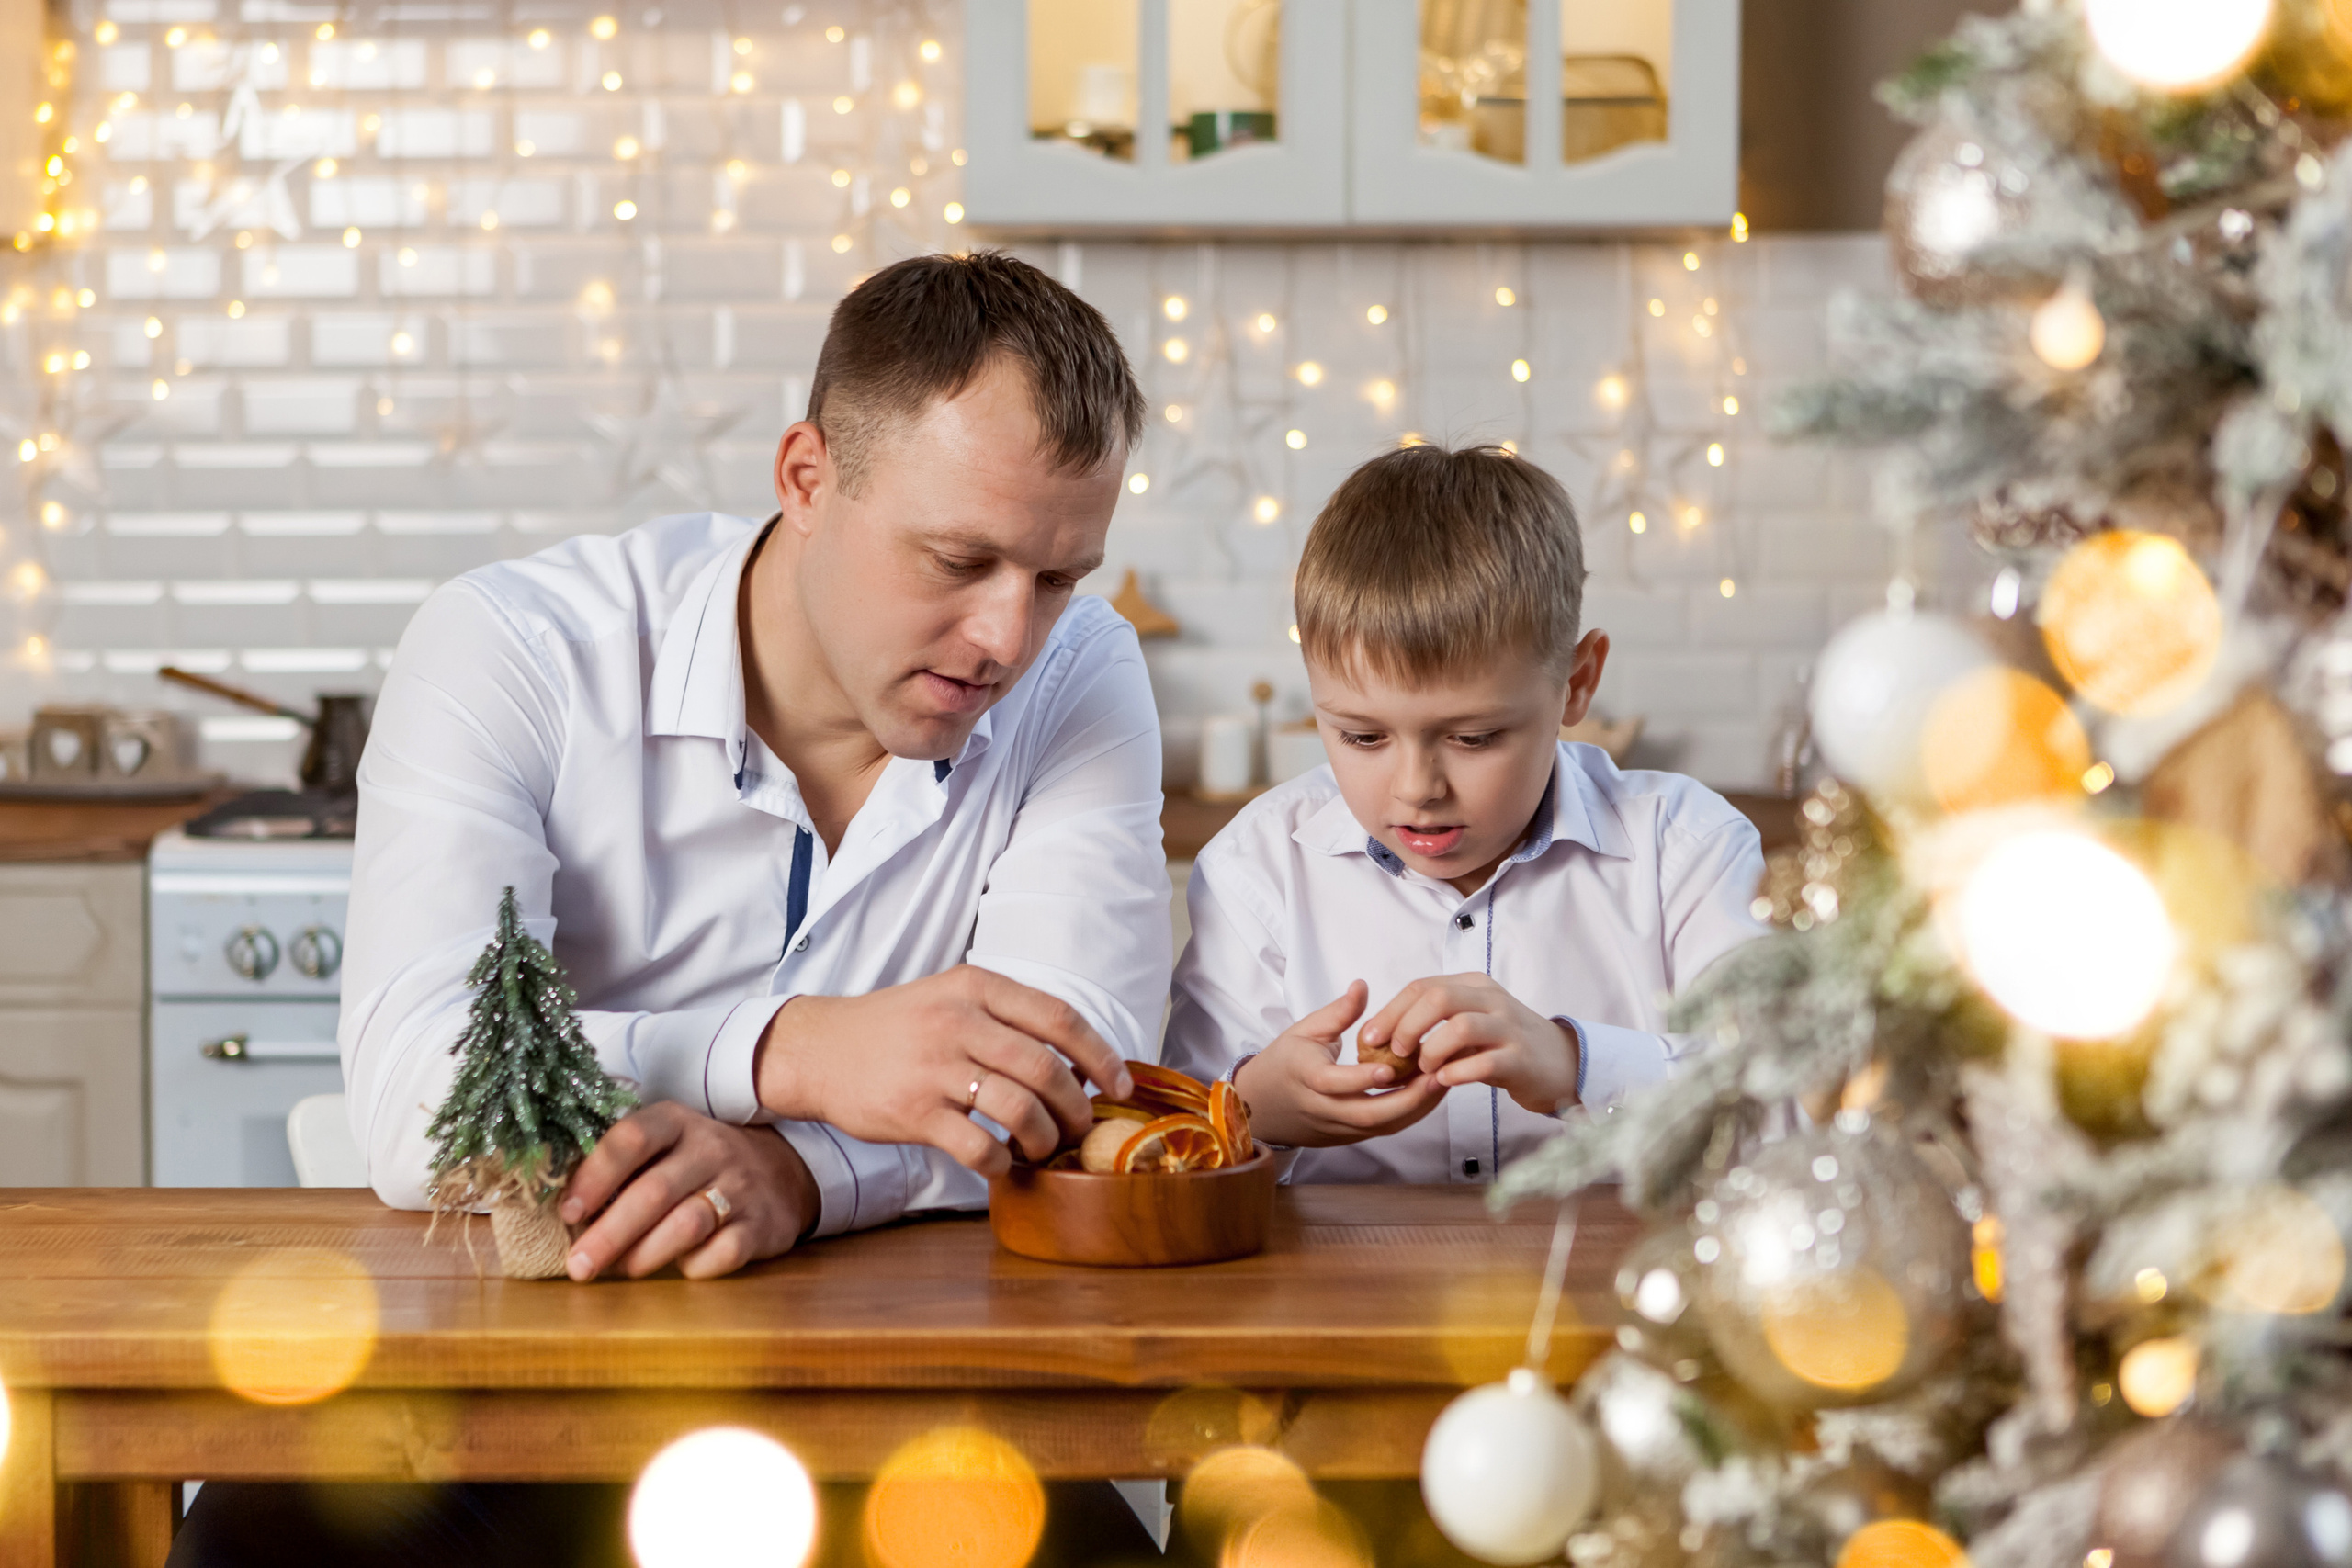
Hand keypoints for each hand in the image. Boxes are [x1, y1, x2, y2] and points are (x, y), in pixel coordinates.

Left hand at [557, 1102, 818, 1280]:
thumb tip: (559, 1211)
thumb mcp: (663, 1147)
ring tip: (620, 1271)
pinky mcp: (761, 1226)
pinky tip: (679, 1268)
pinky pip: (722, 1253)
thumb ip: (618, 1167)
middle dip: (609, 1234)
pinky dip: (693, 1267)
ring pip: (687, 1224)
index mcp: (676, 1122)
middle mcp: (711, 1148)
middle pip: (654, 1191)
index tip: (567, 1213)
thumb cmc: (695, 1165)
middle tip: (577, 1266)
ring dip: (644, 1255)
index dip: (595, 1176)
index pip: (631, 1138)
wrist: (779, 1174)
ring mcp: (741, 1186)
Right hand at [751, 965, 1133, 1176]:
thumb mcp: (951, 999)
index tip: (1121, 1085)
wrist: (818, 1050)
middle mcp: (958, 1021)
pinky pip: (976, 1145)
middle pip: (1047, 1067)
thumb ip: (1006, 1019)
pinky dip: (1000, 1162)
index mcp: (975, 987)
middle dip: (1077, 1106)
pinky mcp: (912, 1111)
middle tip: (1080, 1128)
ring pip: (1019, 1107)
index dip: (1100, 1054)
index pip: (1059, 1016)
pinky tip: (1001, 1165)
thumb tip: (1077, 1062)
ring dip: (1044, 1138)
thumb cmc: (897, 1029)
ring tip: (1044, 1148)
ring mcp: (934, 1067)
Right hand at [1234, 980, 1448, 1147]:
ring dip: (1415, 1108)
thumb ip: (1337, 1012)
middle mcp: (1321, 1108)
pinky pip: (1382, 1130)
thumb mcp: (1304, 1030)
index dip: (1360, 1078)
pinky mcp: (1348, 1138)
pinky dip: (1409, 1115)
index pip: (1333, 1083)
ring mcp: (1336, 1127)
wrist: (1262, 1105)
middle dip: (1405, 1100)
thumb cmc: (1285, 1061)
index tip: (1388, 1066)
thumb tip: (1362, 986)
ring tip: (1443, 1082)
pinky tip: (1430, 1094)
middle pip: (1365, 1114)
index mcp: (1305, 1076)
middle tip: (1437, 1076)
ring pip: (1379, 1127)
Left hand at [1357, 973, 1579, 1114]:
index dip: (1389, 1012)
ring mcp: (1509, 1028)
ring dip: (1431, 1050)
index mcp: (1473, 985)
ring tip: (1423, 1068)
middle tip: (1395, 1053)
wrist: (1559, 1064)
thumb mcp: (1467, 1023)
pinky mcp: (1521, 1059)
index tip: (1369, 1039)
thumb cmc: (1502, 1045)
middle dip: (1406, 1026)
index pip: (1422, 986)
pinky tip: (1444, 1081)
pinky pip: (1483, 1062)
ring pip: (1460, 1026)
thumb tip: (1380, 1038)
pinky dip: (1456, 1072)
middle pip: (1438, 998)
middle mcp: (1491, 1000)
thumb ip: (1432, 1023)